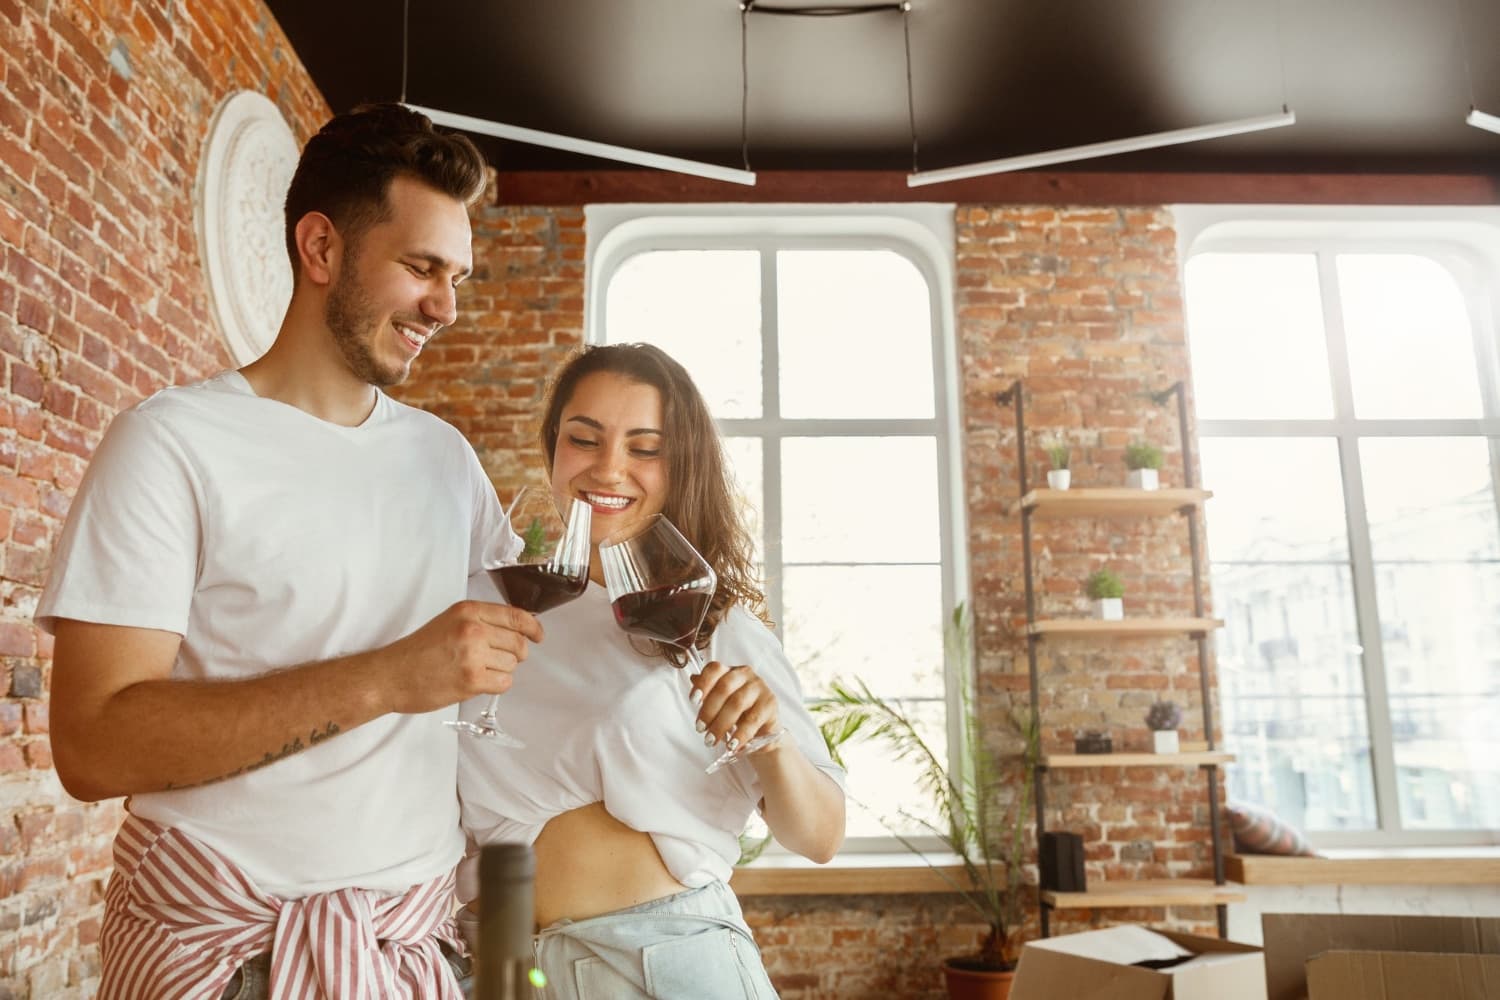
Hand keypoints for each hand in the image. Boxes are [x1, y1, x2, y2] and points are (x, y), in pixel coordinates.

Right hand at [383, 600, 543, 713]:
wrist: (391, 675)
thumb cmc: (418, 651)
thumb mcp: (449, 621)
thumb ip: (481, 621)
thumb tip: (516, 628)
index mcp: (468, 611)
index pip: (516, 615)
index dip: (533, 627)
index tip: (538, 635)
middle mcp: (473, 629)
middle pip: (519, 643)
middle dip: (516, 654)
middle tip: (500, 659)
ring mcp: (473, 655)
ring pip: (512, 664)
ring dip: (501, 670)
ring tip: (478, 670)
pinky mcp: (471, 680)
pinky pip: (504, 683)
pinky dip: (496, 685)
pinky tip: (477, 682)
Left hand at [690, 661, 779, 753]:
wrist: (762, 731)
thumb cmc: (738, 714)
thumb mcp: (720, 704)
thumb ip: (708, 692)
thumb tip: (693, 679)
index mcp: (730, 671)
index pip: (714, 669)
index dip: (702, 683)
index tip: (693, 700)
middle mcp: (746, 675)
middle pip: (724, 687)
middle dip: (709, 710)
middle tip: (700, 729)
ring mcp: (760, 688)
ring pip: (737, 703)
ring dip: (721, 724)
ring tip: (711, 740)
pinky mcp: (770, 704)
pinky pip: (752, 720)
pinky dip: (740, 735)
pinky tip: (732, 745)